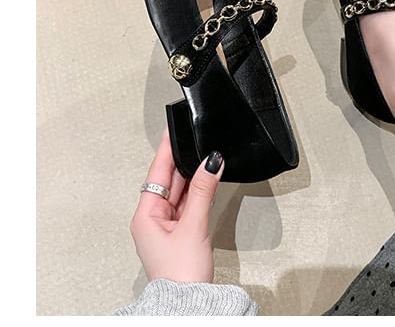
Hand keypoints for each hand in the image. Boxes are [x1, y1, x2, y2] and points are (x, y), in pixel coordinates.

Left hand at [129, 131, 224, 282]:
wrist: (189, 302)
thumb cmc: (181, 273)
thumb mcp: (193, 226)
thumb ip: (203, 191)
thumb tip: (211, 162)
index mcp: (145, 216)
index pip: (156, 173)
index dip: (166, 151)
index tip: (171, 130)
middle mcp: (153, 220)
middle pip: (168, 181)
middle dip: (184, 161)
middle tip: (196, 139)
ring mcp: (167, 227)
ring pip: (180, 192)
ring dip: (194, 177)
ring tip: (207, 158)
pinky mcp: (181, 234)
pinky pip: (188, 205)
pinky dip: (198, 193)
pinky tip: (207, 182)